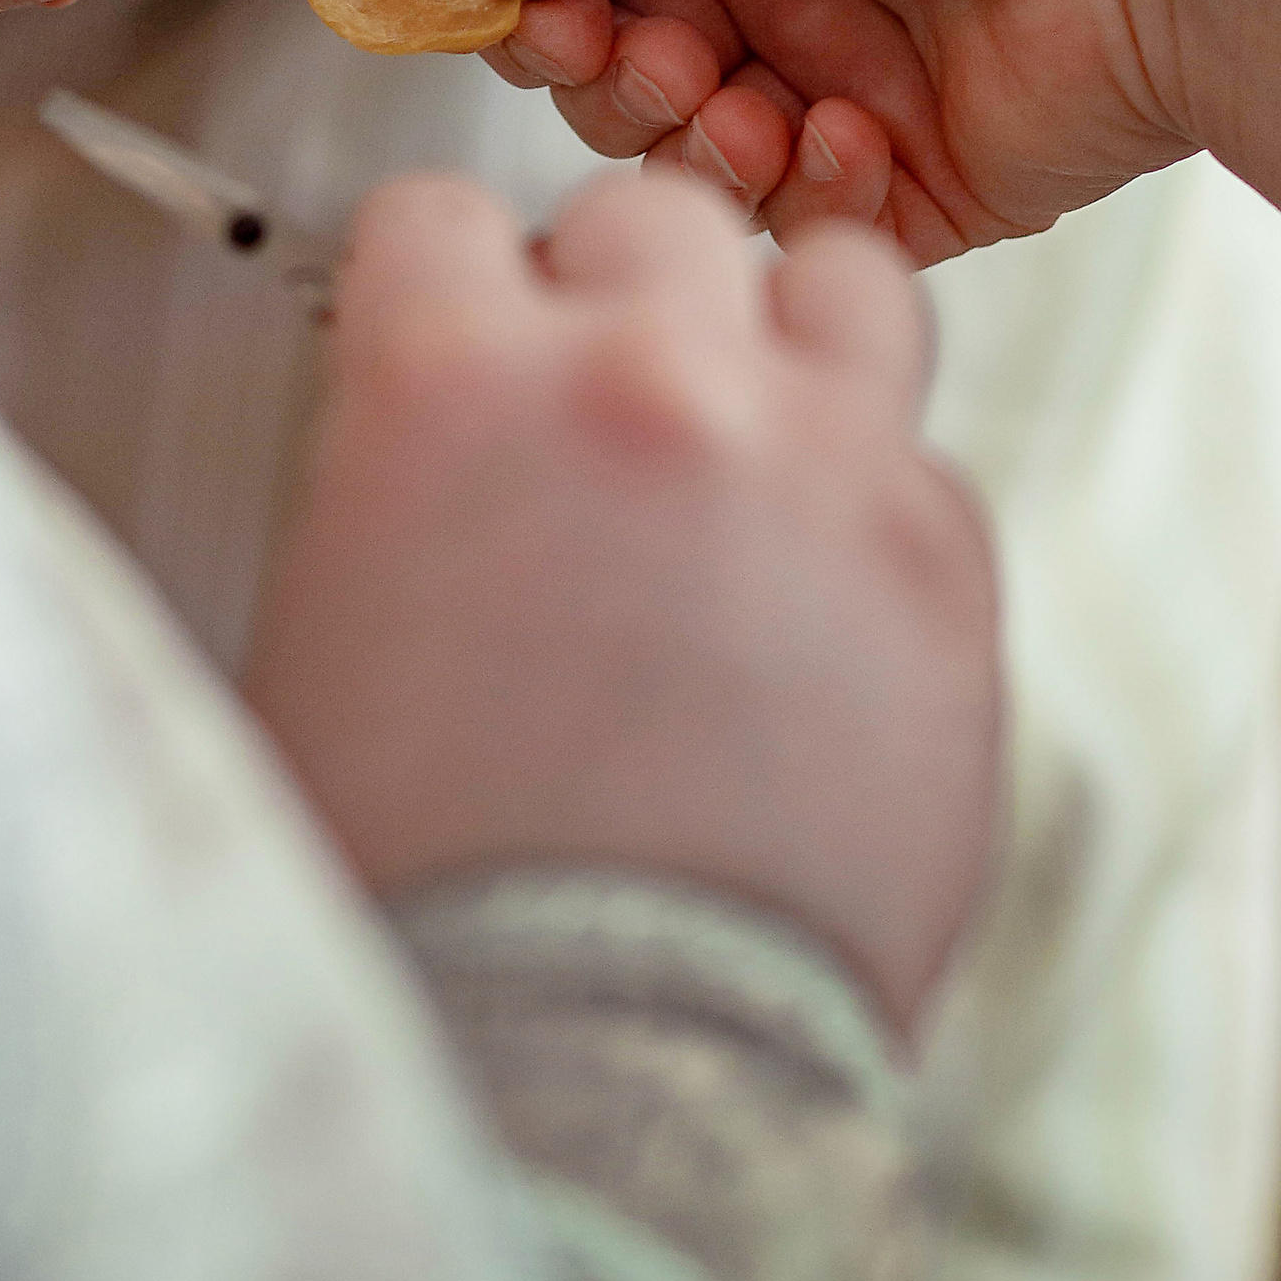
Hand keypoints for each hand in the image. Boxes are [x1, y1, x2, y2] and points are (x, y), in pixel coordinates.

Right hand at [249, 168, 1001, 1040]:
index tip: (462, 334)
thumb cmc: (435, 886)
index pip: (441, 214)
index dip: (443, 288)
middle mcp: (647, 383)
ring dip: (790, 342)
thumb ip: (404, 466)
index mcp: (453, 383)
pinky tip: (821, 611)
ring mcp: (821, 462)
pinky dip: (877, 509)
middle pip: (654, 219)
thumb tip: (455, 422)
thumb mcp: (332, 622)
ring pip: (843, 282)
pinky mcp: (949, 568)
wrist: (596, 1066)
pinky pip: (928, 463)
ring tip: (757, 442)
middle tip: (605, 402)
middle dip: (617, 294)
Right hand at [471, 0, 1196, 260]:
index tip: (553, 3)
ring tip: (754, 109)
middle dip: (609, 69)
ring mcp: (833, 70)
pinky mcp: (903, 179)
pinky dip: (802, 188)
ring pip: (680, 155)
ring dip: (693, 138)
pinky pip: (792, 226)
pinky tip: (855, 137)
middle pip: (601, 58)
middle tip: (669, 57)